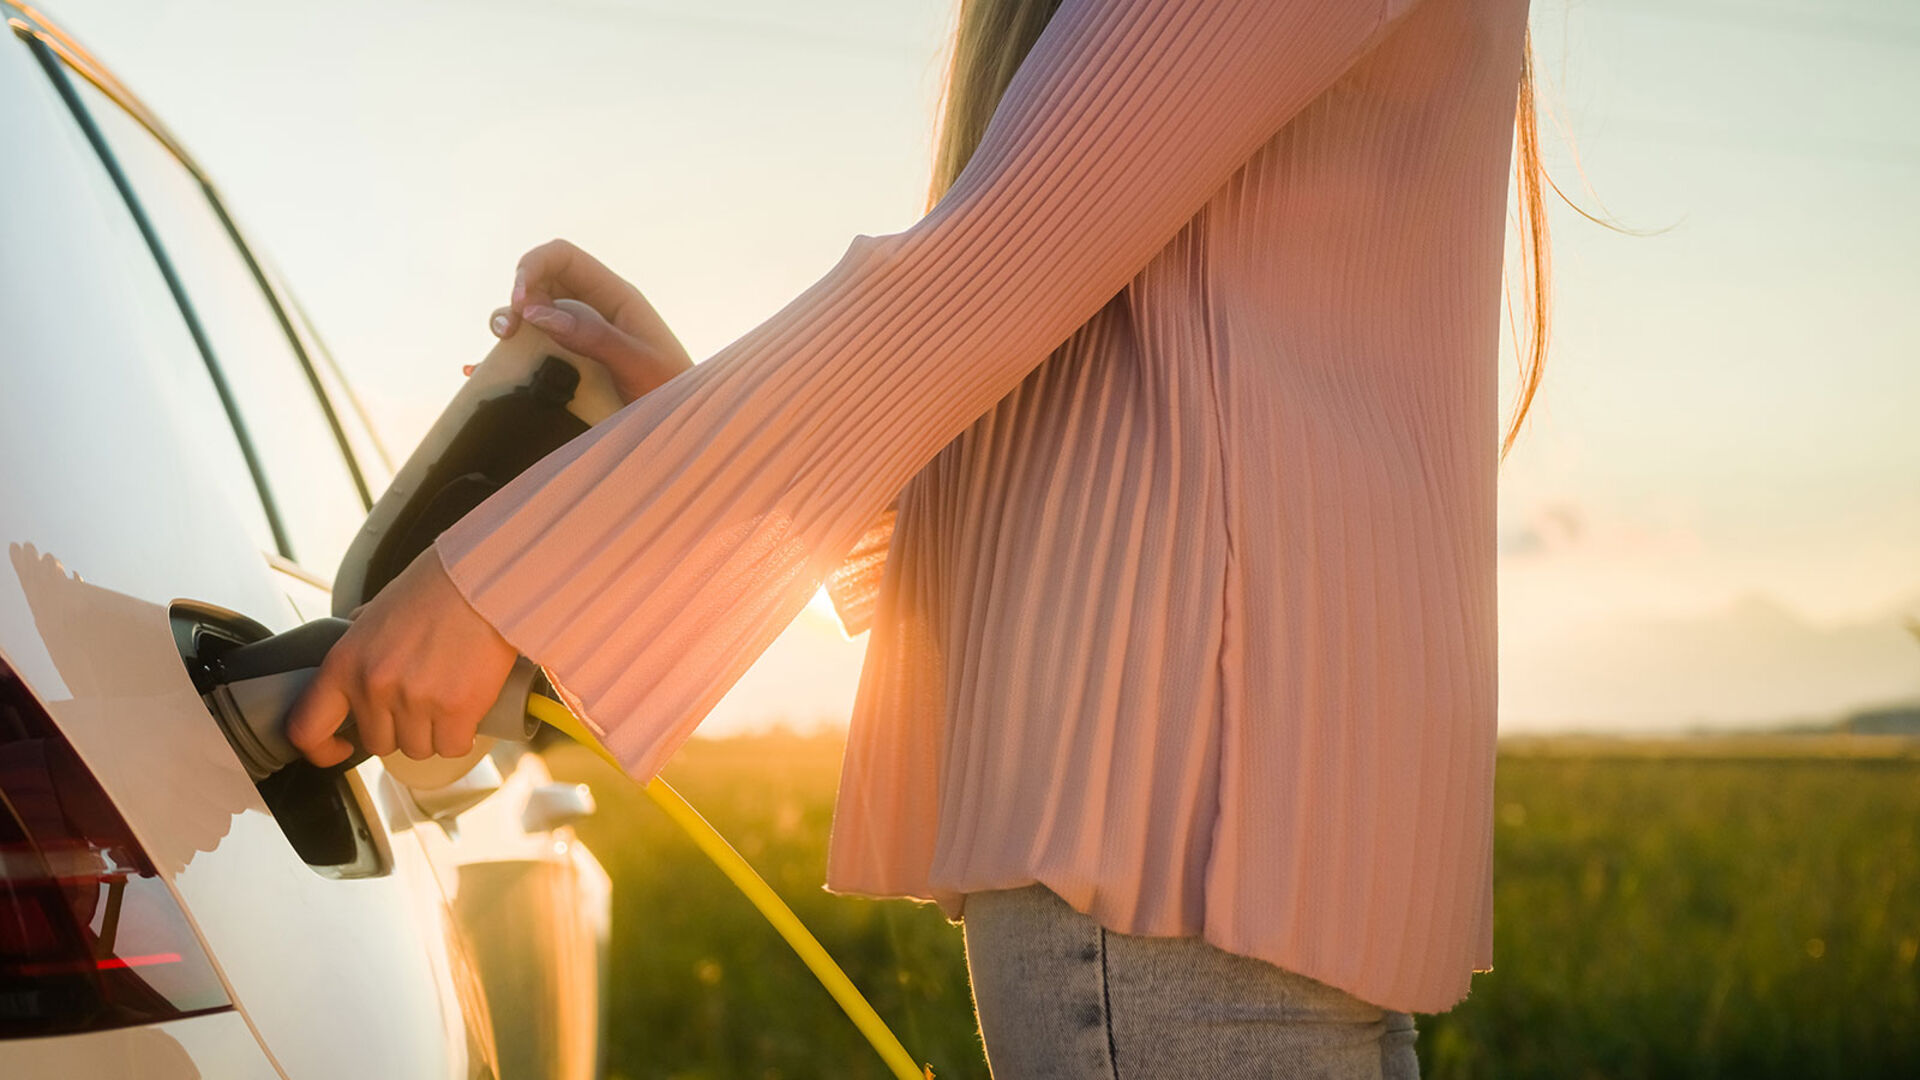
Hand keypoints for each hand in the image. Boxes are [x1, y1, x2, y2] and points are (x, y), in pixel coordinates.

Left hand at [286, 549, 517, 766]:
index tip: (341, 747)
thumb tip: (359, 663)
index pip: (308, 729)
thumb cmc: (436, 590)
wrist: (483, 584)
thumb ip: (362, 647)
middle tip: (420, 703)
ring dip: (433, 732)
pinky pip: (453, 746)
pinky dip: (462, 735)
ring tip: (447, 700)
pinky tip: (467, 711)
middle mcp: (373, 687)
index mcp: (345, 663)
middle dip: (400, 730)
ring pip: (419, 749)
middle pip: (378, 743)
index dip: (323, 749)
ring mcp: (415, 701)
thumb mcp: (377, 613)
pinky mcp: (456, 710)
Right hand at [482, 239, 694, 403]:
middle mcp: (594, 310)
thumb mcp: (638, 364)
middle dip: (516, 298)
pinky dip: (506, 357)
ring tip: (499, 345)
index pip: (564, 258)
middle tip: (507, 332)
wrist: (687, 426)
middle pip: (541, 283)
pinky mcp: (572, 365)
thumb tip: (539, 313)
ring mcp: (581, 337)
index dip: (533, 267)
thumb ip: (594, 338)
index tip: (520, 304)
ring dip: (509, 324)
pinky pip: (533, 351)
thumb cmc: (674, 391)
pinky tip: (480, 371)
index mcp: (615, 297)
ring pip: (533, 316)